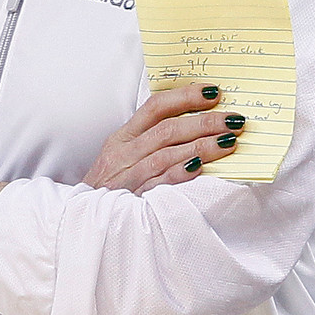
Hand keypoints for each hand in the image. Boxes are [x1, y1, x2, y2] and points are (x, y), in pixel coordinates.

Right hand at [83, 84, 244, 193]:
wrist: (81, 222)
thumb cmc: (110, 189)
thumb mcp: (122, 158)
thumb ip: (150, 141)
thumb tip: (195, 126)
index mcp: (123, 137)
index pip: (156, 107)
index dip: (185, 97)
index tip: (214, 92)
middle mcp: (124, 153)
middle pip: (167, 129)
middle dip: (204, 121)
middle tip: (234, 119)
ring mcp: (127, 177)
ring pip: (167, 153)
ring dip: (201, 145)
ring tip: (229, 141)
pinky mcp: (131, 201)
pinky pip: (158, 183)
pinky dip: (179, 173)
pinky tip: (201, 167)